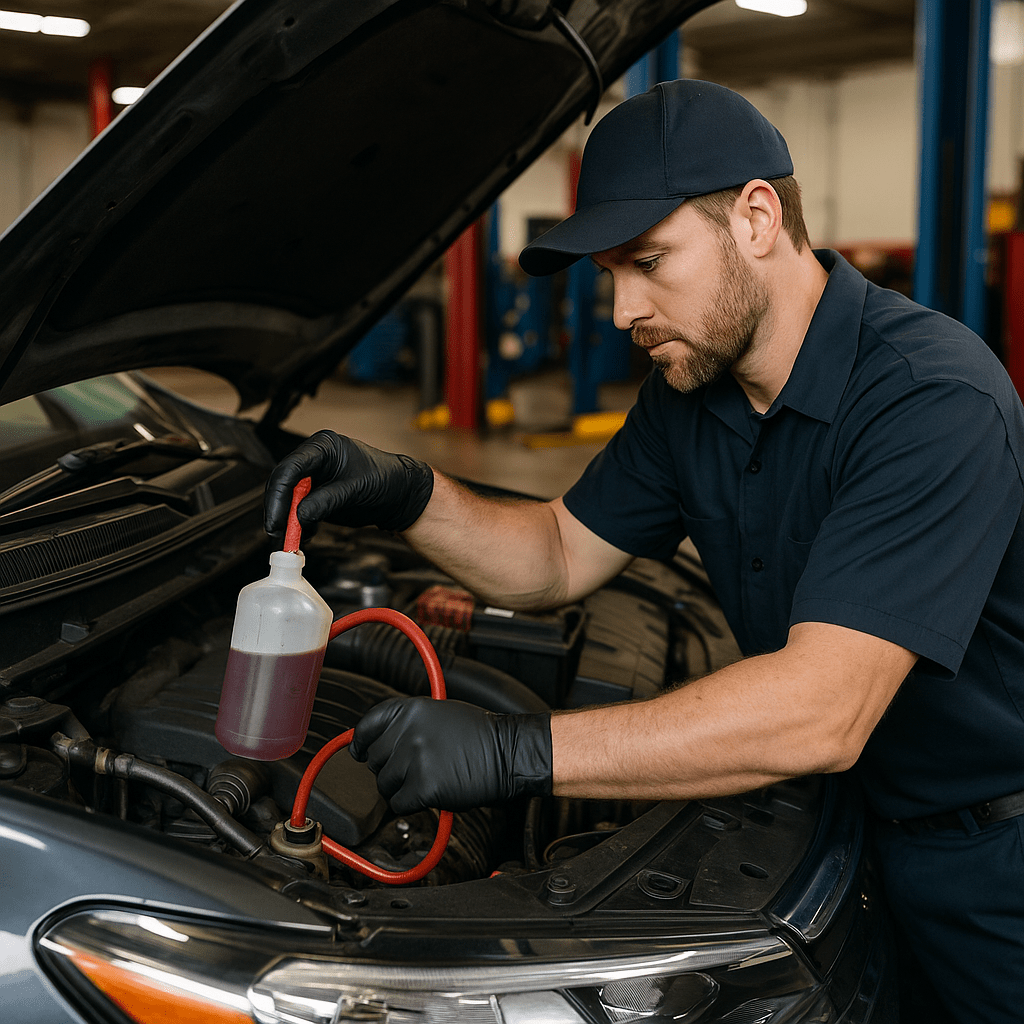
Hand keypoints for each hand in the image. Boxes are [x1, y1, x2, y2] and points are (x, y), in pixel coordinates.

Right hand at [264, 430, 433, 537]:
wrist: (398, 494)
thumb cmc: (385, 479)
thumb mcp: (356, 489)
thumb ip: (327, 500)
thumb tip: (300, 514)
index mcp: (323, 447)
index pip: (291, 468)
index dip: (279, 495)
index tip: (277, 518)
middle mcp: (313, 460)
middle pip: (283, 484)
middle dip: (279, 510)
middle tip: (278, 532)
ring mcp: (313, 478)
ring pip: (286, 499)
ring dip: (287, 520)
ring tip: (292, 538)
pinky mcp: (315, 495)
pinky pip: (297, 510)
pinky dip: (298, 525)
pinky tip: (306, 534)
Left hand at [349, 697, 551, 813]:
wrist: (509, 753)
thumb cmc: (481, 735)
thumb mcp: (441, 713)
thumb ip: (408, 723)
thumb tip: (377, 740)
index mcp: (411, 709)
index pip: (367, 725)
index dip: (362, 742)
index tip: (360, 751)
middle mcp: (408, 731)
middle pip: (374, 760)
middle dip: (390, 768)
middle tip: (413, 769)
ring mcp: (415, 759)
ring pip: (384, 784)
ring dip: (401, 788)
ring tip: (426, 780)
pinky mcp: (423, 787)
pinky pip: (399, 803)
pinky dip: (411, 804)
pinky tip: (430, 794)